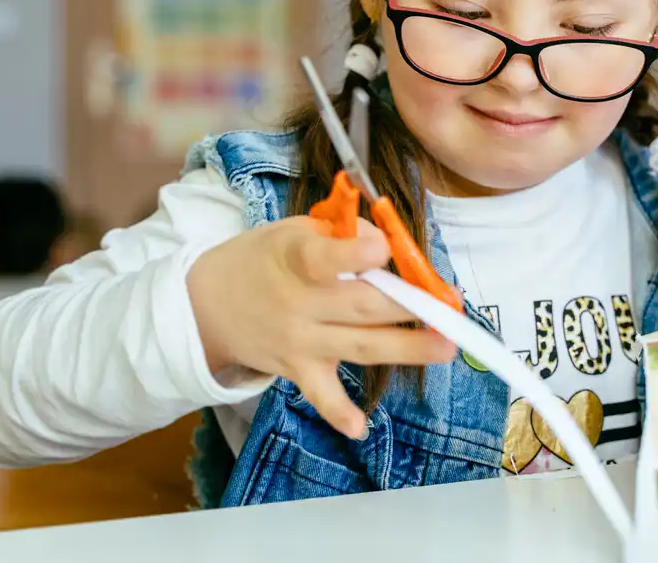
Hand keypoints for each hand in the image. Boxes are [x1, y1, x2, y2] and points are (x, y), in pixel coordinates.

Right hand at [186, 215, 456, 438]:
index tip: (386, 249)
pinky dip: (337, 413)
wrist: (208, 303)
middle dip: (410, 306)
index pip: (325, 258)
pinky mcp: (297, 369)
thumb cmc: (267, 258)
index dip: (356, 254)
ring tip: (446, 348)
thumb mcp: (296, 230)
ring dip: (406, 349)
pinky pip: (319, 395)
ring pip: (360, 346)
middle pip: (361, 307)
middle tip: (449, 305)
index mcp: (296, 259)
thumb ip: (342, 233)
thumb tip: (387, 244)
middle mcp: (299, 303)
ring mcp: (300, 341)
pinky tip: (359, 428)